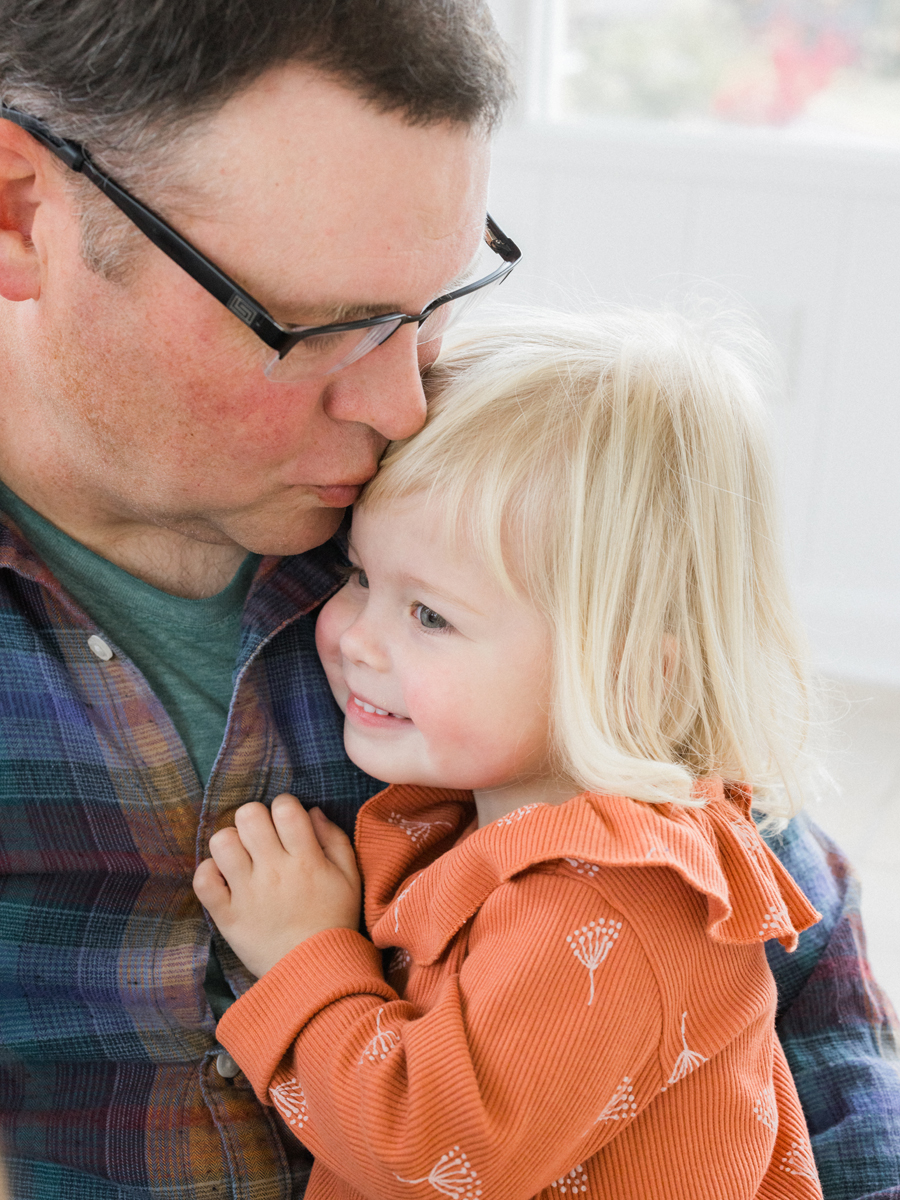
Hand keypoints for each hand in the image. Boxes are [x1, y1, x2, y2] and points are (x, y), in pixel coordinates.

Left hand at [193, 794, 361, 977]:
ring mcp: (248, 893)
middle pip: (248, 816)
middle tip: (262, 838)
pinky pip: (203, 880)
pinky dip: (209, 874)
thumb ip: (335, 839)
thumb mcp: (350, 878)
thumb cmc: (334, 921)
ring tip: (241, 857)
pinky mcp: (228, 916)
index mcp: (306, 859)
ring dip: (230, 843)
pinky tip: (225, 879)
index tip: (287, 822)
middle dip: (254, 818)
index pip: (285, 807)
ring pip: (222, 842)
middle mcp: (274, 871)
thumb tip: (311, 811)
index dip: (284, 806)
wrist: (315, 973)